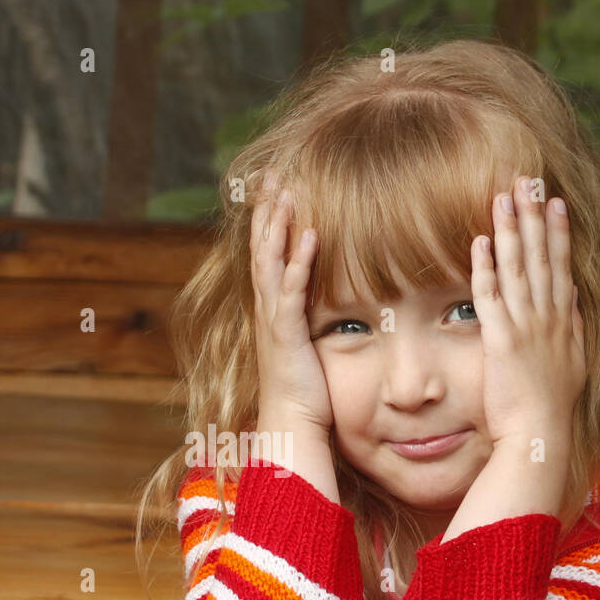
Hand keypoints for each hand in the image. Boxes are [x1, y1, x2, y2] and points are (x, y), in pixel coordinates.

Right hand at [250, 170, 333, 437]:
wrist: (291, 426)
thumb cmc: (306, 394)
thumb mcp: (311, 348)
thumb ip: (315, 322)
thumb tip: (336, 305)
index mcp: (274, 310)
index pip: (268, 254)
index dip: (270, 220)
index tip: (277, 187)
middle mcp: (268, 310)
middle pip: (262, 248)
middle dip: (268, 209)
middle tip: (273, 173)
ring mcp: (275, 321)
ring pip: (270, 262)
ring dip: (278, 225)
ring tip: (286, 191)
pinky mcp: (287, 335)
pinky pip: (291, 291)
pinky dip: (299, 262)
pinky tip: (311, 235)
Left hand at [470, 175, 586, 449]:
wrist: (541, 436)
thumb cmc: (551, 408)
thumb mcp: (572, 362)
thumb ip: (572, 329)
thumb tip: (573, 302)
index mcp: (564, 321)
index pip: (561, 266)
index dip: (558, 232)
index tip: (555, 201)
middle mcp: (548, 318)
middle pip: (541, 256)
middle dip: (535, 216)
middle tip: (529, 180)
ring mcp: (526, 327)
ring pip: (518, 268)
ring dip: (511, 229)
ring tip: (504, 196)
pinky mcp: (502, 341)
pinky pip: (491, 296)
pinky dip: (486, 267)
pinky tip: (481, 241)